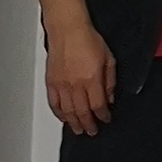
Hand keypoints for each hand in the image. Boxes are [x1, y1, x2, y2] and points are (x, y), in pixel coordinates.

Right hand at [42, 20, 115, 135]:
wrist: (68, 30)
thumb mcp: (109, 59)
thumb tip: (110, 98)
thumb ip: (110, 81)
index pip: (98, 105)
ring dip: (73, 123)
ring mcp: (61, 84)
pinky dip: (58, 113)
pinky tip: (64, 118)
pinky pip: (54, 103)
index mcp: (91, 79)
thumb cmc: (88, 40)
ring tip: (79, 130)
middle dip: (88, 124)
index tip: (106, 119)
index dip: (103, 116)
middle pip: (81, 112)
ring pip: (67, 111)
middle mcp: (75, 84)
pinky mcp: (51, 82)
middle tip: (92, 132)